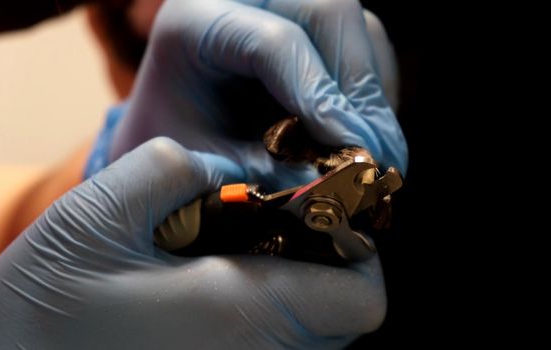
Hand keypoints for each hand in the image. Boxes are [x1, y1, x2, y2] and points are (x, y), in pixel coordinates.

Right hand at [0, 138, 385, 348]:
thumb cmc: (43, 310)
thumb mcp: (96, 214)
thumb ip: (171, 169)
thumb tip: (219, 167)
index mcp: (244, 312)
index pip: (362, 298)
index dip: (355, 253)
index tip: (321, 218)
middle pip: (344, 320)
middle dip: (329, 267)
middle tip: (284, 227)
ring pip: (314, 340)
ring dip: (302, 293)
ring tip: (249, 254)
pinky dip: (272, 321)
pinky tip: (221, 290)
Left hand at [108, 0, 407, 189]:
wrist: (174, 126)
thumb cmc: (178, 145)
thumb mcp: (207, 163)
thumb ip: (266, 172)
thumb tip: (339, 186)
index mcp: (195, 21)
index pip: (274, 41)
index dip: (319, 97)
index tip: (351, 151)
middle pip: (329, 11)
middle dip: (360, 88)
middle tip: (377, 156)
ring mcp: (282, 4)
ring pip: (356, 26)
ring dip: (373, 93)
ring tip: (374, 153)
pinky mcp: (309, 25)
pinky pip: (363, 42)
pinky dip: (372, 90)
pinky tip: (364, 133)